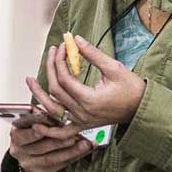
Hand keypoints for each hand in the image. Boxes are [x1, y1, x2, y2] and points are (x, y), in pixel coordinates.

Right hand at [7, 120, 91, 171]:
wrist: (30, 159)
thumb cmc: (33, 136)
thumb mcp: (30, 125)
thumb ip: (38, 118)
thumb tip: (50, 109)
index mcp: (15, 135)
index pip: (23, 130)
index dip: (34, 123)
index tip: (45, 116)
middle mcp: (19, 150)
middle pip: (39, 145)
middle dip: (57, 140)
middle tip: (71, 135)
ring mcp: (29, 163)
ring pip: (51, 157)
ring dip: (70, 150)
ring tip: (84, 144)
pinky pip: (60, 165)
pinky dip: (74, 157)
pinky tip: (85, 151)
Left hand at [27, 35, 145, 128]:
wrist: (142, 108)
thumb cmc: (131, 88)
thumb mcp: (114, 68)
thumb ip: (93, 54)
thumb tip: (75, 40)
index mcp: (90, 99)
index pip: (65, 79)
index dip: (59, 61)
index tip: (60, 47)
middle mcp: (83, 113)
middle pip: (56, 90)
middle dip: (51, 68)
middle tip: (51, 52)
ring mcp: (82, 121)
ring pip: (53, 110)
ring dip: (39, 95)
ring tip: (29, 80)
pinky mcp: (83, 125)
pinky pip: (62, 131)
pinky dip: (48, 129)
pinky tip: (36, 123)